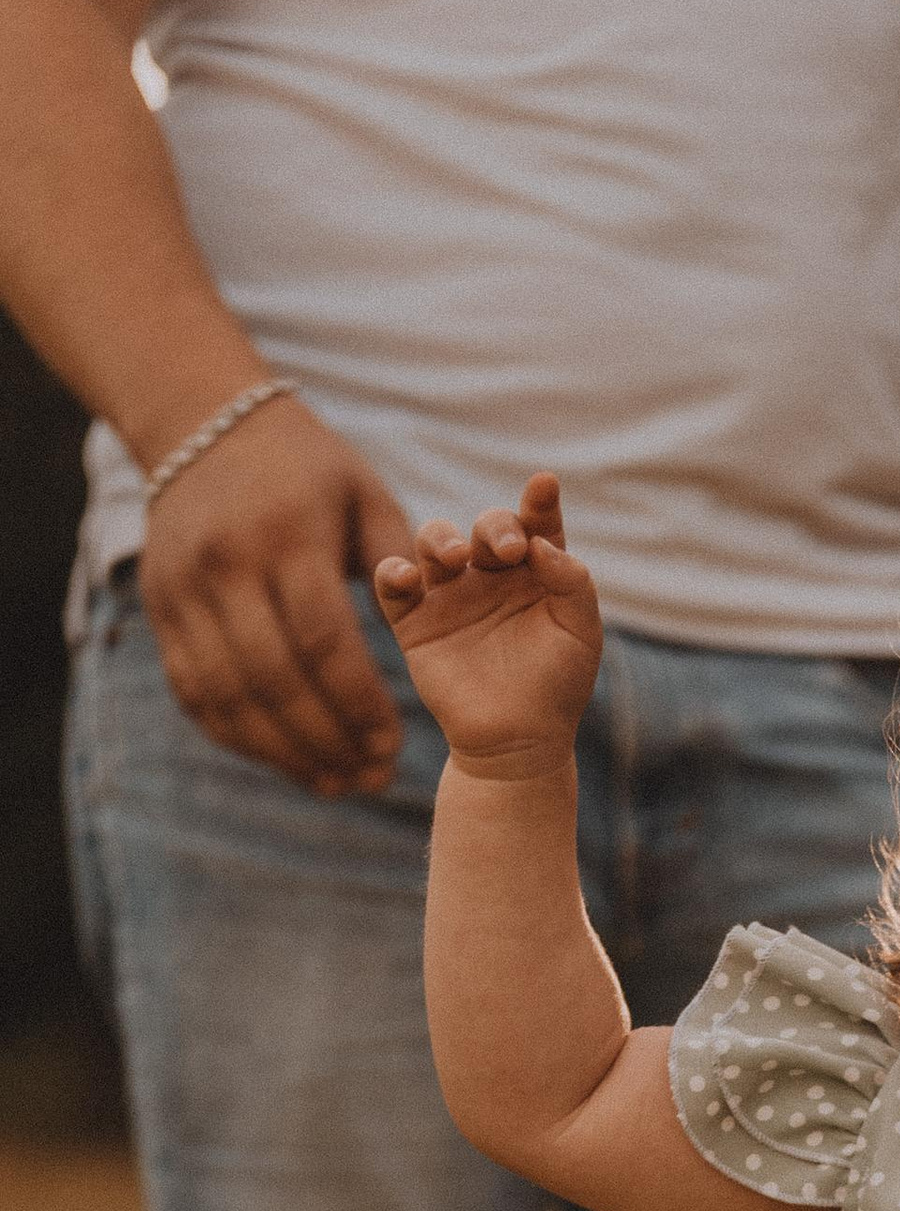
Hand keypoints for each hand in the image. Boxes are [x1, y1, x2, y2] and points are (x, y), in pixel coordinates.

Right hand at [138, 393, 412, 798]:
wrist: (202, 427)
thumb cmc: (308, 471)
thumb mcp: (366, 494)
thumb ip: (401, 563)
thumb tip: (429, 635)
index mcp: (285, 535)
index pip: (323, 639)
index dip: (359, 703)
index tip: (394, 747)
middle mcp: (224, 566)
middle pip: (274, 679)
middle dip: (328, 741)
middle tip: (373, 779)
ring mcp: (182, 590)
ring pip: (230, 698)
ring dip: (285, 754)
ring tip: (337, 783)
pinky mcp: (159, 610)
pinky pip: (195, 693)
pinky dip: (241, 739)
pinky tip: (289, 761)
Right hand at [372, 475, 602, 775]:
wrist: (517, 744)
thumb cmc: (556, 689)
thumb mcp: (580, 636)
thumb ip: (573, 585)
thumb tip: (544, 545)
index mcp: (535, 572)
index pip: (536, 525)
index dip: (539, 503)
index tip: (544, 485)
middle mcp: (491, 575)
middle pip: (485, 528)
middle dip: (494, 526)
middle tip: (507, 548)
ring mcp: (451, 595)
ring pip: (434, 542)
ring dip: (439, 538)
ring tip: (454, 558)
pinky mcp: (416, 622)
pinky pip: (393, 586)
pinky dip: (392, 573)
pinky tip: (406, 577)